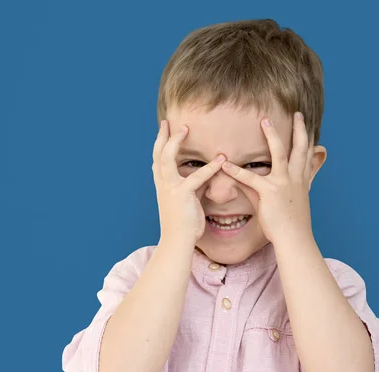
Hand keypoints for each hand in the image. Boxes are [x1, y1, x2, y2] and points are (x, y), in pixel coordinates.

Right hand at [152, 120, 225, 243]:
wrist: (177, 241)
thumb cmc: (184, 224)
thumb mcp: (188, 201)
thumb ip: (195, 186)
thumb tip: (206, 176)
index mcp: (162, 186)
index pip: (158, 160)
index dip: (160, 145)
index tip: (164, 131)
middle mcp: (162, 184)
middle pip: (157, 154)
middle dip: (161, 137)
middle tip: (166, 122)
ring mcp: (170, 188)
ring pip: (167, 159)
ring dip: (175, 142)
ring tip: (185, 129)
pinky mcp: (182, 195)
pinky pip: (196, 177)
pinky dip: (210, 167)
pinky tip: (221, 159)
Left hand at [221, 112, 314, 243]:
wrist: (295, 239)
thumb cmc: (292, 224)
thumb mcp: (289, 204)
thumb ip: (271, 189)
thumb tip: (255, 182)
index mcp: (302, 181)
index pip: (307, 156)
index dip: (309, 140)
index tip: (308, 126)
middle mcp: (296, 179)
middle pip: (300, 148)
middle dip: (300, 129)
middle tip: (297, 113)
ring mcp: (284, 183)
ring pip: (280, 153)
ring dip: (272, 135)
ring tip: (264, 121)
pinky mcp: (270, 192)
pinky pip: (250, 178)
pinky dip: (236, 171)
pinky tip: (225, 164)